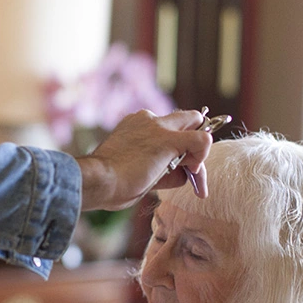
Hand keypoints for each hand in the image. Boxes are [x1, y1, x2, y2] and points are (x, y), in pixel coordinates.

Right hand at [77, 109, 212, 210]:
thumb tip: (183, 175)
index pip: (166, 129)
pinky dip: (203, 155)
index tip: (173, 168)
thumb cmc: (109, 184)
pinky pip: (202, 139)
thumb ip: (160, 169)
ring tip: (196, 182)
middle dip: (192, 145)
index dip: (175, 148)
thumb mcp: (136, 172)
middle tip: (192, 171)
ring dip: (198, 157)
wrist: (98, 181)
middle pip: (185, 123)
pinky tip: (194, 171)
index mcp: (134, 125)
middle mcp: (147, 119)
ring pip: (196, 130)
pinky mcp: (170, 139)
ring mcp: (159, 127)